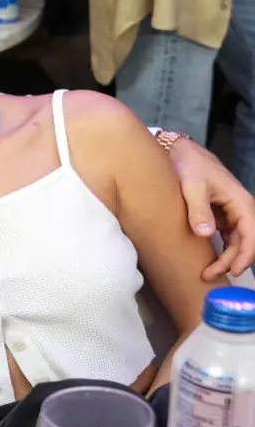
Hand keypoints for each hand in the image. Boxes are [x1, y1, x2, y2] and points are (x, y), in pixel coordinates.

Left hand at [168, 138, 254, 279]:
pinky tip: (209, 260)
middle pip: (244, 242)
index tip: (233, 270)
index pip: (251, 234)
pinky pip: (226, 237)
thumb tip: (205, 234)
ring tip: (207, 273)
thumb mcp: (192, 186)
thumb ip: (198, 209)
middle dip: (230, 261)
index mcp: (241, 202)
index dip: (245, 255)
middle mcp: (240, 209)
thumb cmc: (189, 165)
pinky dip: (221, 249)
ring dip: (225, 258)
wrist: (179, 152)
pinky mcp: (220, 215)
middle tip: (209, 275)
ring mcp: (231, 213)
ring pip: (236, 242)